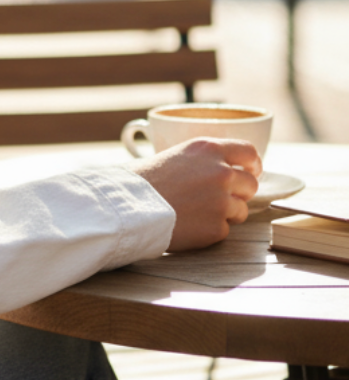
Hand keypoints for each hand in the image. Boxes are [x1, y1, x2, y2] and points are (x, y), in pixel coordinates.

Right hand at [131, 138, 261, 251]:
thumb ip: (201, 161)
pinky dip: (210, 230)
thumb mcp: (173, 156)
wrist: (127, 207)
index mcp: (208, 149)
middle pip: (250, 183)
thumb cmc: (141, 180)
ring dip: (225, 212)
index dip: (253, 164)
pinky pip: (224, 230)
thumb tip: (219, 169)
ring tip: (198, 212)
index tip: (251, 171)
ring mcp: (221, 201)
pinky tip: (190, 224)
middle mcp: (220, 172)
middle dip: (240, 192)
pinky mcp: (217, 228)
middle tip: (220, 197)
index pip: (249, 152)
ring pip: (241, 210)